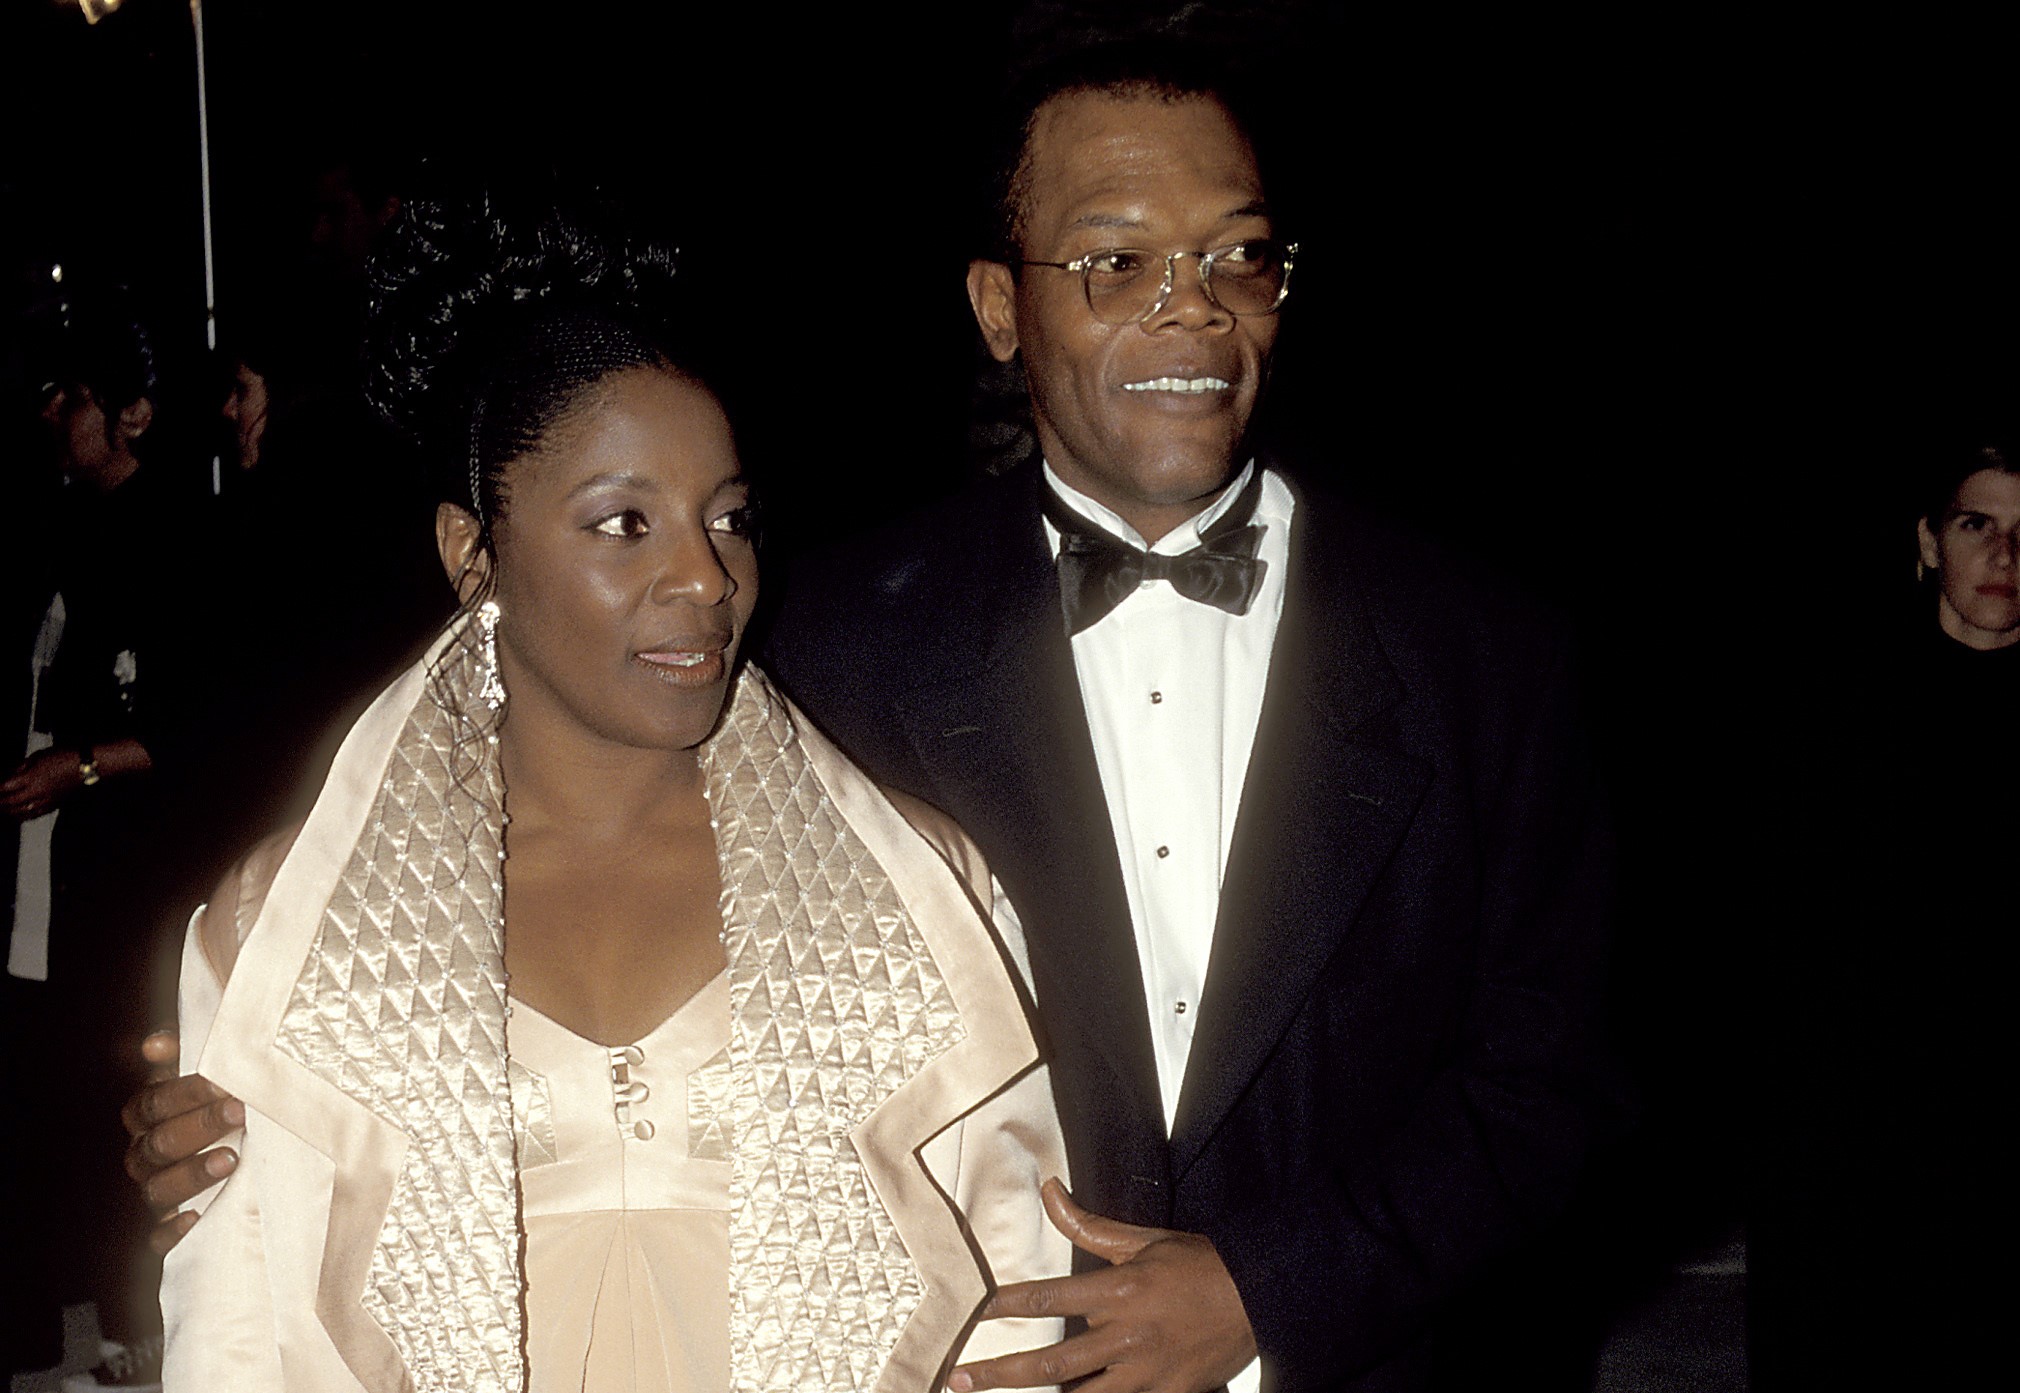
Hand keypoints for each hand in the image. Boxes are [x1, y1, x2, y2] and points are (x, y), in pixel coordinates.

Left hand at [0, 749, 83, 820]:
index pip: (5, 787)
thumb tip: (13, 774)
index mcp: (31, 778)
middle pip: (11, 802)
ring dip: (9, 812)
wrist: (89, 765)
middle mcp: (36, 792)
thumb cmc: (67, 756)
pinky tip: (20, 816)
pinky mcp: (55, 804)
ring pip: (22, 812)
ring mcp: (46, 800)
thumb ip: (23, 766)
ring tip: (4, 810)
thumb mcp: (39, 755)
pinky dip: (24, 816)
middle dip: (0, 803)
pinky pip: (35, 814)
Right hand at [121, 1029, 243, 1253]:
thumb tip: (154, 1046)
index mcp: (147, 1117)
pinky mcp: (168, 1228)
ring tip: (231, 1160)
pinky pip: (158, 1237)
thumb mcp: (212, 1078)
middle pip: (159, 1143)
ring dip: (193, 1174)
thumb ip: (187, 1055)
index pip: (153, 1104)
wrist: (251, 1156)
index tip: (224, 1082)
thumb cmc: (226, 1105)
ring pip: (158, 1188)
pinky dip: (172, 1230)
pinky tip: (195, 1218)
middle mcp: (145, 1156)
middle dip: (200, 1127)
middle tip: (240, 1112)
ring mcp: (155, 1192)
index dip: (185, 1093)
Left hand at [950, 1178, 1255, 1392]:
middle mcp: (1125, 1336)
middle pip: (1050, 1363)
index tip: (973, 1313)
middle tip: (960, 1378)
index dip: (1004, 1306)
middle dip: (999, 1373)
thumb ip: (1088, 1225)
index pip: (1047, 1298)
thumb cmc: (1201, 1265)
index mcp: (1119, 1291)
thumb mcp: (1143, 1239)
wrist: (1260, 1298)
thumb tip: (1049, 1191)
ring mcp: (1143, 1373)